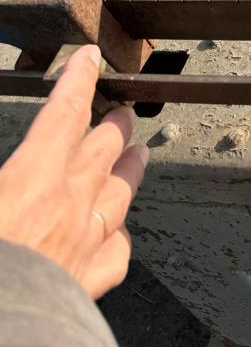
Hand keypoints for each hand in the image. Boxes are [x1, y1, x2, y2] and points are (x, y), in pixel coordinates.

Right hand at [0, 45, 147, 299]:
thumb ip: (1, 178)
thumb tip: (9, 174)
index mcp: (31, 181)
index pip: (64, 115)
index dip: (78, 82)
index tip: (90, 60)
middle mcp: (68, 206)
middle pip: (102, 149)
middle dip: (114, 124)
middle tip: (124, 110)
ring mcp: (83, 247)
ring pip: (120, 194)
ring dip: (129, 169)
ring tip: (141, 153)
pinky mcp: (86, 286)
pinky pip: (115, 253)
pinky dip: (118, 237)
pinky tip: (120, 234)